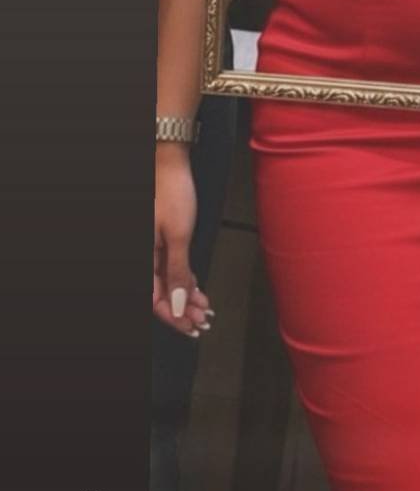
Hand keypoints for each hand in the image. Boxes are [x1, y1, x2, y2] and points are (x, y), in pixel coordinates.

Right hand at [153, 148, 213, 337]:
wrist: (169, 163)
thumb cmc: (171, 192)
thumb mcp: (178, 235)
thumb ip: (178, 272)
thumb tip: (178, 305)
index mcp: (143, 256)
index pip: (154, 299)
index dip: (172, 317)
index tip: (189, 327)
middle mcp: (145, 256)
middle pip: (161, 294)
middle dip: (182, 311)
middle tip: (202, 322)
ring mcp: (153, 248)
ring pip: (168, 282)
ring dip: (186, 298)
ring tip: (205, 310)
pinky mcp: (162, 240)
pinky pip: (171, 268)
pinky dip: (186, 280)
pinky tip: (198, 290)